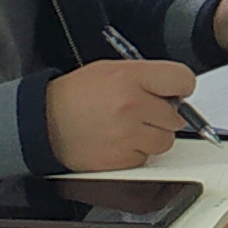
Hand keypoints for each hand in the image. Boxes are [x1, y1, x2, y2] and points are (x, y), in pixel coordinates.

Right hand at [47, 56, 195, 171]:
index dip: (181, 87)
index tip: (176, 91)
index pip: (183, 80)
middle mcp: (133, 105)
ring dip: (153, 135)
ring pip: (166, 140)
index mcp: (131, 77)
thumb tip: (175, 90)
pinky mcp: (122, 159)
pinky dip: (137, 152)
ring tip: (129, 127)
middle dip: (164, 114)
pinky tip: (119, 141)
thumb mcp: (111, 69)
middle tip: (144, 111)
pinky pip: (147, 157)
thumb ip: (146, 76)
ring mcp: (128, 134)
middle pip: (178, 115)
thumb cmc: (76, 95)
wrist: (44, 122)